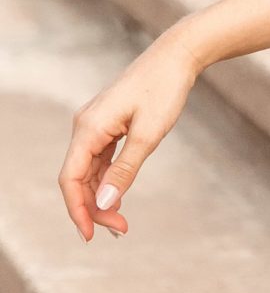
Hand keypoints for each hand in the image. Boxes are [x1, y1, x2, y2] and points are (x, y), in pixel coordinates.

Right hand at [58, 29, 203, 240]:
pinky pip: (100, 159)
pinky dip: (108, 180)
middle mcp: (85, 126)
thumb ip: (125, 170)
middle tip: (121, 230)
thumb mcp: (149, 135)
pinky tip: (118, 197)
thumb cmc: (164, 90)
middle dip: (94, 207)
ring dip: (102, 197)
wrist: (176, 57)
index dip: (77, 209)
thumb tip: (106, 204)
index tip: (92, 235)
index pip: (71, 178)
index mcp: (89, 128)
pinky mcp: (108, 125)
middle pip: (79, 177)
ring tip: (122, 221)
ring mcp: (95, 125)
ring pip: (89, 171)